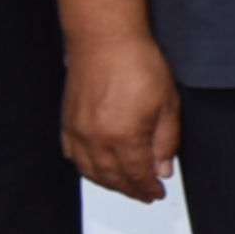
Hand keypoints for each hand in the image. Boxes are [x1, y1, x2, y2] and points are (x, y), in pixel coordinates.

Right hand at [62, 31, 180, 201]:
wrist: (104, 38)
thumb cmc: (136, 62)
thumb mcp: (167, 104)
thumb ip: (166, 142)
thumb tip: (162, 169)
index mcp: (123, 137)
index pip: (137, 175)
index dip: (148, 189)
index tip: (156, 193)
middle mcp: (96, 139)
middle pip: (113, 178)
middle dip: (130, 190)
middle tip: (143, 194)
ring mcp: (78, 131)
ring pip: (90, 171)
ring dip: (108, 183)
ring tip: (123, 185)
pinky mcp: (67, 121)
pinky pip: (72, 155)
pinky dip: (85, 167)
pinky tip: (94, 168)